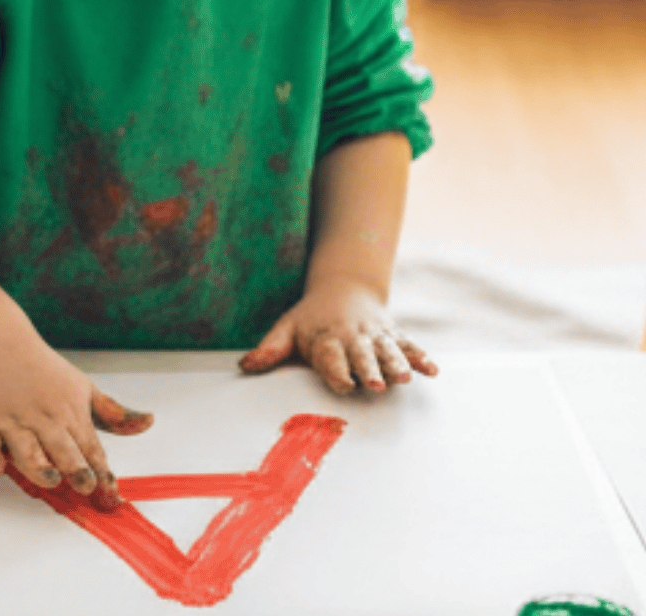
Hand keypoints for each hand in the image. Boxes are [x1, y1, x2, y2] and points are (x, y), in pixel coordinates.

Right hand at [0, 343, 152, 509]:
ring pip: (26, 449)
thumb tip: (149, 422)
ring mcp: (11, 420)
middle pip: (62, 449)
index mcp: (70, 413)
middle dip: (75, 468)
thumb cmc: (44, 372)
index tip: (110, 492)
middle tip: (85, 485)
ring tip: (50, 477)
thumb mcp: (83, 388)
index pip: (90, 448)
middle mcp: (42, 419)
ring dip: (38, 464)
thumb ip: (114, 414)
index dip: (101, 471)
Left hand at [239, 277, 437, 392]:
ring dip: (397, 365)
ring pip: (388, 351)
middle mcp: (353, 337)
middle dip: (370, 370)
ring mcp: (375, 336)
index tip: (345, 385)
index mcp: (325, 338)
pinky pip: (409, 346)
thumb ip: (269, 350)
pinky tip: (432, 371)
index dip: (337, 371)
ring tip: (406, 379)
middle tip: (378, 386)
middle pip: (362, 355)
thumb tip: (243, 366)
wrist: (343, 289)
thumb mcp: (286, 329)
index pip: (331, 357)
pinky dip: (421, 357)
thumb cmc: (311, 319)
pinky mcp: (393, 336)